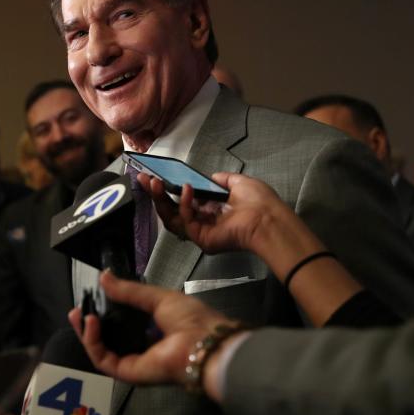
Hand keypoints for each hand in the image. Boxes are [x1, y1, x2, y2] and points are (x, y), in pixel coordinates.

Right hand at [68, 271, 229, 385]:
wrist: (205, 342)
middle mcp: (140, 347)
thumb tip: (104, 276)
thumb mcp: (157, 297)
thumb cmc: (190, 319)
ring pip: (101, 351)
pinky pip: (103, 360)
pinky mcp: (128, 373)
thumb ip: (129, 291)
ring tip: (80, 315)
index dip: (104, 313)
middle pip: (106, 339)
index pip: (120, 325)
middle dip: (88, 325)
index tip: (91, 299)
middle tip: (77, 309)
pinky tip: (91, 323)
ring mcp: (133, 362)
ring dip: (86, 333)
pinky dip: (93, 342)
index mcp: (151, 330)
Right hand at [145, 173, 325, 274]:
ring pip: (172, 219)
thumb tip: (210, 176)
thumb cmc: (259, 203)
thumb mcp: (238, 183)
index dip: (169, 189)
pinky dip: (184, 204)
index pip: (184, 201)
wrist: (268, 219)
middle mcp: (204, 222)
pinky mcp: (201, 238)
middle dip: (157, 194)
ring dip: (161, 200)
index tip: (155, 176)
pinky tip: (187, 189)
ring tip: (155, 183)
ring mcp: (201, 232)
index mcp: (212, 210)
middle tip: (144, 179)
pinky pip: (185, 221)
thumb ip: (221, 180)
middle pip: (172, 210)